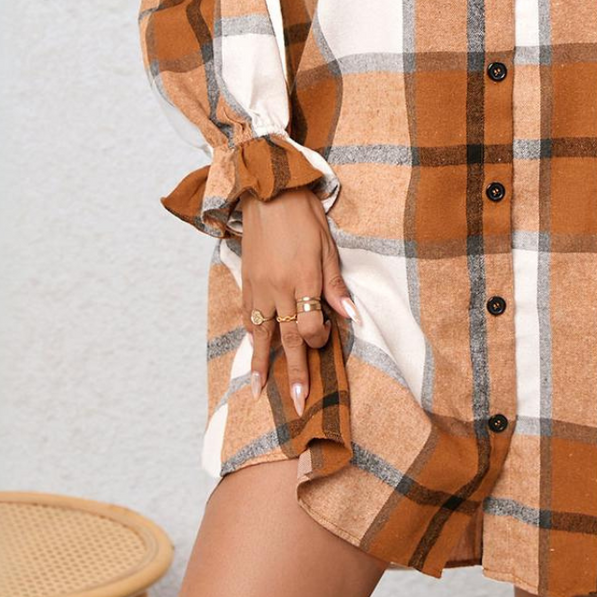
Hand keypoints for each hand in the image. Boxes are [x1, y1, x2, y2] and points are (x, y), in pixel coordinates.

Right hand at [239, 186, 356, 415]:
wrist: (269, 192)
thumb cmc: (305, 217)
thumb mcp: (328, 246)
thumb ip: (335, 284)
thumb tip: (350, 315)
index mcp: (304, 278)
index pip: (311, 325)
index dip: (320, 339)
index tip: (325, 338)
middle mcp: (279, 288)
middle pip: (288, 338)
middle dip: (294, 373)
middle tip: (298, 404)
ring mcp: (259, 286)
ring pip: (262, 333)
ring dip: (262, 365)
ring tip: (259, 393)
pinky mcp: (246, 281)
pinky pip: (248, 316)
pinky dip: (251, 336)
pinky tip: (253, 353)